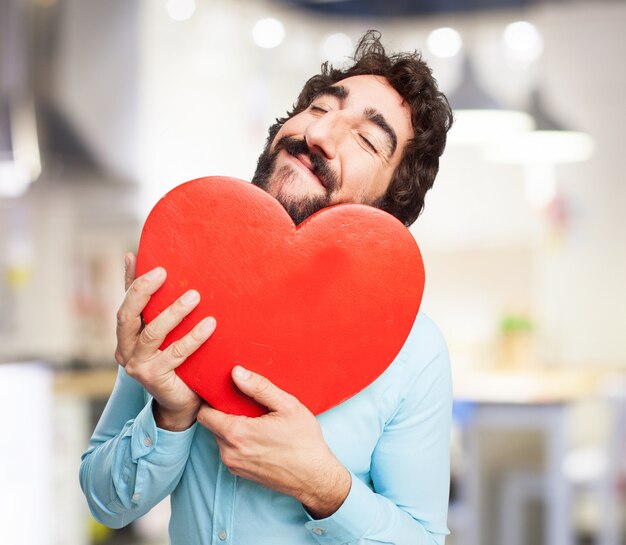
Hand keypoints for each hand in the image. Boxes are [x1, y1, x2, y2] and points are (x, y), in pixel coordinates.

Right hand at [115, 253, 215, 430]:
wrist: (182, 401)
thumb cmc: (173, 359)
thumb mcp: (160, 328)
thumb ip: (146, 298)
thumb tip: (130, 256)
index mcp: (125, 335)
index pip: (125, 305)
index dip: (136, 284)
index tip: (157, 267)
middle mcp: (124, 350)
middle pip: (128, 317)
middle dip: (145, 292)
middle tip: (165, 273)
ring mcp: (137, 366)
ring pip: (153, 334)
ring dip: (174, 313)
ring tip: (195, 296)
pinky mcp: (153, 378)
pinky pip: (175, 354)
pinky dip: (192, 338)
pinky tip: (209, 325)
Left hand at [197, 366, 350, 517]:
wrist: (315, 477)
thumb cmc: (304, 441)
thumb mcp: (287, 406)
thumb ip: (259, 387)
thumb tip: (236, 372)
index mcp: (237, 433)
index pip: (204, 414)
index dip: (212, 400)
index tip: (226, 392)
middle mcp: (229, 452)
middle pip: (213, 425)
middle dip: (226, 412)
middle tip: (248, 405)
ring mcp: (234, 465)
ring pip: (222, 438)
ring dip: (234, 427)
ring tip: (258, 420)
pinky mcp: (241, 473)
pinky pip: (231, 451)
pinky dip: (240, 441)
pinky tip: (261, 437)